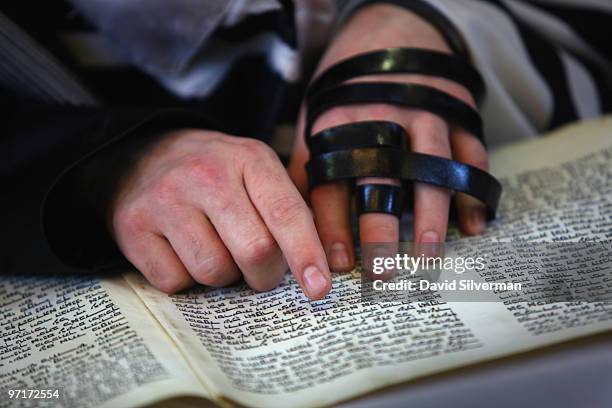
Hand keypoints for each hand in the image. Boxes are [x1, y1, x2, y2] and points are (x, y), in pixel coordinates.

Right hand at [110, 129, 330, 298]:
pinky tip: (182, 251)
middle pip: (254, 250)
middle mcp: (206, 175)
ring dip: (223, 276)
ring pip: (214, 272)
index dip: (305, 254)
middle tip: (259, 270)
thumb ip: (291, 211)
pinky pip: (174, 281)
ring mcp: (166, 200)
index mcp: (249, 159)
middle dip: (264, 274)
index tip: (319, 288)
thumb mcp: (256, 173)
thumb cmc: (215, 174)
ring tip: (215, 249)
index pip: (285, 212)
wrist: (145, 155)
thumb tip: (323, 265)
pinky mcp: (134, 227)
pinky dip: (185, 279)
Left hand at [289, 4, 488, 271]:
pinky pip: (473, 155)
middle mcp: (381, 120)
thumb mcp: (314, 118)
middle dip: (381, 230)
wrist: (390, 33)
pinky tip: (474, 225)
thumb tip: (288, 220)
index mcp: (339, 125)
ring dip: (431, 217)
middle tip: (383, 271)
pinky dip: (476, 191)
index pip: (332, 184)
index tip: (338, 266)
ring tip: (426, 256)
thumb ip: (304, 167)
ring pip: (431, 172)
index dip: (333, 228)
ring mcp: (425, 115)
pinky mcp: (459, 112)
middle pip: (381, 182)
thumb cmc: (347, 88)